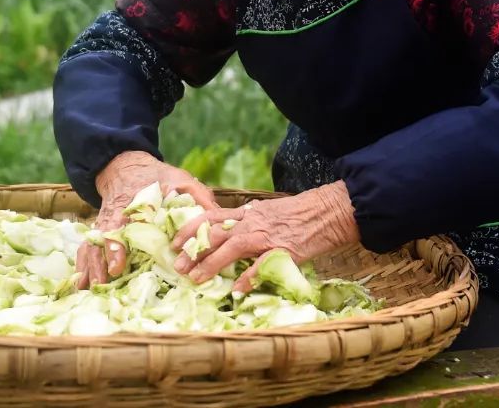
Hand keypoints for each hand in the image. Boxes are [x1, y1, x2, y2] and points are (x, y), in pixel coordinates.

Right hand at [75, 151, 217, 289]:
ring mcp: (104, 223)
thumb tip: (217, 217)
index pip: (119, 225)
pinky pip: (88, 248)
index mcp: (131, 204)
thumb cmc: (156, 178)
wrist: (128, 167)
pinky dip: (83, 265)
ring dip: (90, 267)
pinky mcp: (101, 231)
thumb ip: (197, 197)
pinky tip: (81, 284)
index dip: (116, 245)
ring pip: (91, 245)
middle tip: (101, 284)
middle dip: (99, 262)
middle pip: (100, 240)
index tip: (118, 264)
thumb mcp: (180, 180)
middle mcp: (113, 215)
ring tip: (90, 289)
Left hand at [170, 181, 358, 292]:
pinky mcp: (283, 250)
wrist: (324, 212)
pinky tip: (238, 289)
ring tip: (196, 279)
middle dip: (193, 250)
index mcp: (245, 213)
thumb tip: (231, 221)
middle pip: (215, 234)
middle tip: (177, 267)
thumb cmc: (295, 213)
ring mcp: (265, 236)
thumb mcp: (265, 210)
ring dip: (211, 263)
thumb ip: (247, 217)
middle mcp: (251, 222)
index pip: (210, 217)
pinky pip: (262, 265)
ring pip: (232, 247)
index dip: (189, 230)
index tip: (174, 244)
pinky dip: (249, 276)